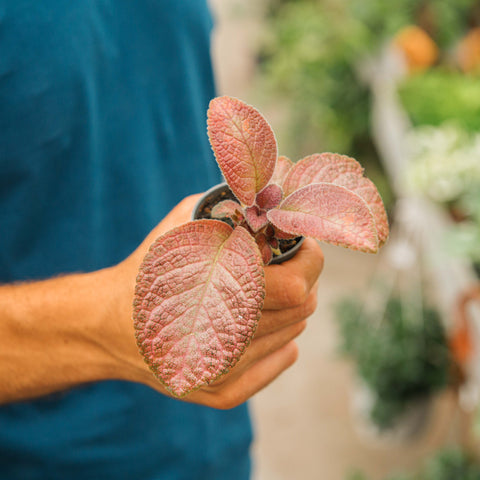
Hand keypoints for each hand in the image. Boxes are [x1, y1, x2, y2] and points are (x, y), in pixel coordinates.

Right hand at [110, 196, 323, 408]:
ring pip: (291, 333)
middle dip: (302, 279)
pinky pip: (279, 361)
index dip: (310, 260)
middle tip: (286, 262)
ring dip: (288, 306)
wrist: (108, 325)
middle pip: (301, 310)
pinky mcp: (222, 392)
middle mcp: (225, 342)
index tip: (302, 244)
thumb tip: (272, 192)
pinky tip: (262, 322)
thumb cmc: (148, 269)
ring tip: (265, 288)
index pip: (297, 287)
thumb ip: (227, 205)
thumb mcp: (181, 226)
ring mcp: (226, 372)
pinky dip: (280, 339)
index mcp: (217, 296)